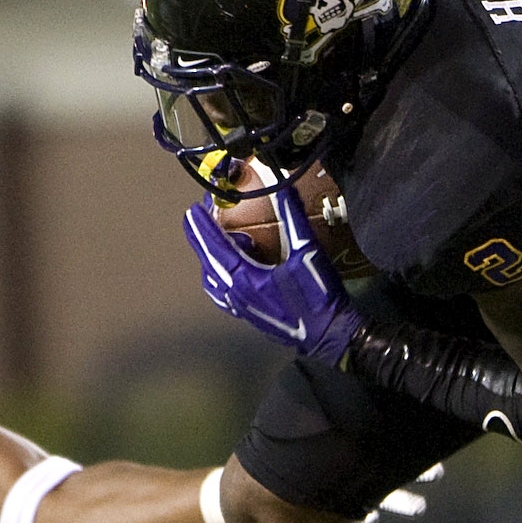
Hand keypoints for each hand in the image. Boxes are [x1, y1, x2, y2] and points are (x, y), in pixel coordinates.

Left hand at [183, 186, 363, 365]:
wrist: (329, 334)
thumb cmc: (318, 295)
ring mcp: (242, 308)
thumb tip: (283, 189)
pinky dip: (219, 279)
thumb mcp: (307, 252)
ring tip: (220, 242)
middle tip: (197, 219)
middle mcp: (238, 295)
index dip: (202, 229)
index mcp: (247, 279)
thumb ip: (293, 218)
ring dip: (210, 259)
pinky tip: (229, 273)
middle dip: (200, 239)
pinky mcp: (249, 316)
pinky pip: (223, 295)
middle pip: (209, 263)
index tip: (192, 211)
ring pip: (213, 281)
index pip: (216, 249)